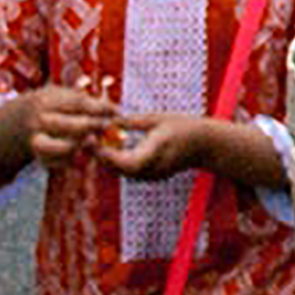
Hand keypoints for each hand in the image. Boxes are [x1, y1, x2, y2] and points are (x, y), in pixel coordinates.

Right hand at [0, 79, 124, 173]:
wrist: (19, 122)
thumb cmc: (53, 106)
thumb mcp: (64, 96)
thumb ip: (87, 103)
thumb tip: (116, 112)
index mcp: (47, 101)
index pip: (77, 103)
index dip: (100, 108)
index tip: (117, 111)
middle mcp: (40, 121)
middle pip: (68, 125)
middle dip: (92, 126)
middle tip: (108, 126)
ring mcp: (37, 140)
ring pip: (59, 148)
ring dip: (81, 145)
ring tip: (93, 140)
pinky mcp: (39, 158)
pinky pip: (59, 163)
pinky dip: (73, 159)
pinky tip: (83, 152)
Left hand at [102, 112, 271, 188]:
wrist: (207, 145)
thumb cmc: (185, 127)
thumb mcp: (157, 119)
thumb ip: (132, 122)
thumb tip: (109, 120)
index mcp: (150, 154)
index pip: (117, 160)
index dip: (100, 151)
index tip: (89, 137)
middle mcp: (149, 169)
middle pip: (115, 169)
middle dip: (100, 155)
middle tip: (87, 138)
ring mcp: (151, 175)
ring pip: (121, 172)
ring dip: (108, 159)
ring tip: (96, 141)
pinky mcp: (152, 175)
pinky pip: (130, 171)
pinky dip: (119, 161)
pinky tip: (113, 147)